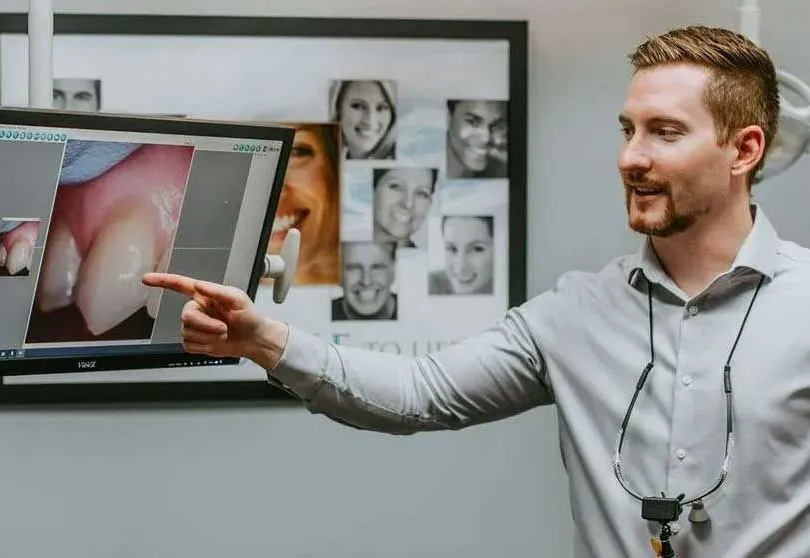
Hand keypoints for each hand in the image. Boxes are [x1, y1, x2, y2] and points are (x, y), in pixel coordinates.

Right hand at [141, 272, 282, 362]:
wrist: (254, 339)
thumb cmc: (249, 316)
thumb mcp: (238, 299)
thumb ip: (217, 291)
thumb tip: (198, 284)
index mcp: (204, 295)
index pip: (179, 285)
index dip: (162, 281)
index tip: (146, 279)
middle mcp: (196, 309)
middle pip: (186, 316)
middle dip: (206, 325)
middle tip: (223, 329)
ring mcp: (194, 326)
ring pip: (187, 333)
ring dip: (208, 337)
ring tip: (223, 334)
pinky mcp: (195, 342)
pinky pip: (189, 346)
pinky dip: (204, 347)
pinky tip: (215, 343)